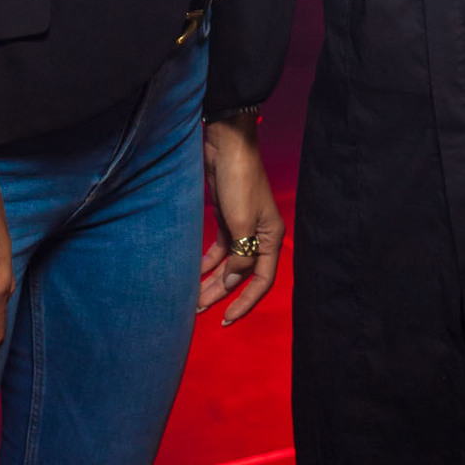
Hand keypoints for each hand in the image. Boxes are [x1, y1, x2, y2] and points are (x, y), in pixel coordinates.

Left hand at [198, 114, 284, 324]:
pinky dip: (208, 262)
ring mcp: (242, 227)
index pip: (261, 280)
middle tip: (199, 311)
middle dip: (221, 294)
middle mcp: (259, 235)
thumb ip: (239, 256)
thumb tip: (232, 283)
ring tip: (193, 299)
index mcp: (271, 237)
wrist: (226, 145)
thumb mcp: (240, 222)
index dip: (245, 302)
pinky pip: (219, 249)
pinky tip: (194, 273)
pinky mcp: (227, 219)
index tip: (226, 319)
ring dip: (212, 281)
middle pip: (242, 274)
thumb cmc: (239, 181)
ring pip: (228, 263)